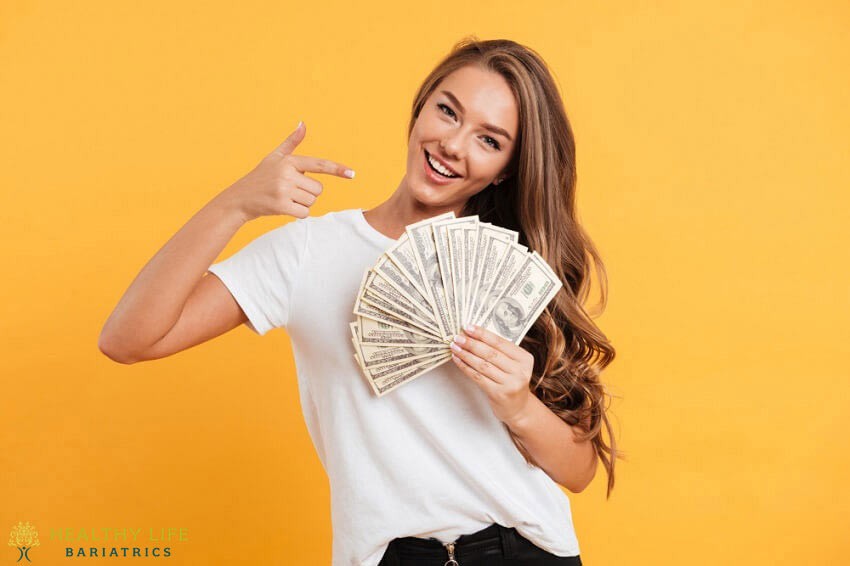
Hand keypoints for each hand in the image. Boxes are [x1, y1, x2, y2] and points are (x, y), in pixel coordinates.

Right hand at [222, 121, 355, 222]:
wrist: (239, 199)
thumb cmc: (260, 177)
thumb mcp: (275, 157)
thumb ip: (291, 142)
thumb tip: (303, 123)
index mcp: (289, 161)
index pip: (319, 165)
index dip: (337, 169)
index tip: (352, 174)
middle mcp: (287, 174)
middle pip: (318, 189)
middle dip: (308, 192)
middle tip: (289, 190)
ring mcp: (283, 190)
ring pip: (312, 201)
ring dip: (302, 203)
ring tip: (284, 197)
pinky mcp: (281, 206)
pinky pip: (304, 213)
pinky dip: (297, 213)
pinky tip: (283, 207)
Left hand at [450, 324, 535, 426]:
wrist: (518, 408)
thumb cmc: (511, 381)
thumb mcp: (513, 365)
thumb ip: (499, 351)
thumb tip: (473, 334)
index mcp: (525, 359)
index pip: (501, 342)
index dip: (483, 334)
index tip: (468, 327)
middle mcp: (520, 371)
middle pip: (491, 353)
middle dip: (471, 343)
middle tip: (457, 336)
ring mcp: (510, 384)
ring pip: (483, 365)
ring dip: (466, 355)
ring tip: (454, 347)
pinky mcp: (499, 394)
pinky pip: (478, 377)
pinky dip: (466, 367)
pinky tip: (458, 360)